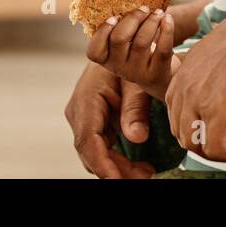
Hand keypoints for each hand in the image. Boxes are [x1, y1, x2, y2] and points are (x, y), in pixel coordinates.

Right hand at [63, 62, 156, 178]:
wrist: (121, 46)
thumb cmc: (129, 61)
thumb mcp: (136, 82)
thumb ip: (136, 108)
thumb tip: (138, 138)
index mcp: (86, 101)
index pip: (89, 141)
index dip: (103, 165)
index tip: (119, 180)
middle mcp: (79, 113)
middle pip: (91, 153)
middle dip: (115, 171)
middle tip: (145, 177)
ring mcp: (83, 119)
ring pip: (95, 154)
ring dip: (117, 168)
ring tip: (146, 173)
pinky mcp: (92, 123)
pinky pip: (100, 148)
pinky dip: (116, 160)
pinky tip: (139, 166)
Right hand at [86, 6, 175, 97]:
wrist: (159, 74)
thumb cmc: (137, 50)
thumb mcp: (124, 44)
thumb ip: (119, 28)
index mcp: (106, 58)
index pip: (94, 51)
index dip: (102, 32)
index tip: (114, 17)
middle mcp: (118, 67)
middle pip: (119, 39)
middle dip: (132, 18)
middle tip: (144, 8)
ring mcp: (137, 72)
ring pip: (141, 42)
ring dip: (151, 21)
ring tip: (158, 12)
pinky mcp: (156, 73)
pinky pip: (162, 49)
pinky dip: (166, 30)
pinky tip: (167, 18)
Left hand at [164, 0, 225, 163]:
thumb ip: (217, 66)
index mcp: (188, 66)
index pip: (176, 107)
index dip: (195, 121)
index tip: (216, 125)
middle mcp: (187, 84)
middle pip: (181, 129)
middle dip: (203, 140)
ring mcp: (201, 101)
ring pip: (194, 144)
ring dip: (217, 152)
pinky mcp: (221, 115)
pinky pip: (217, 150)